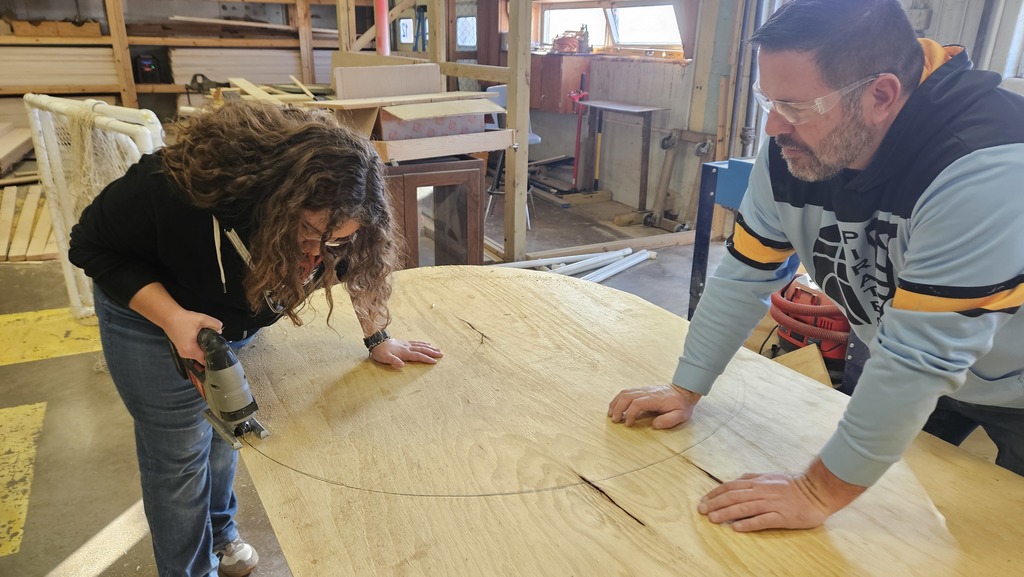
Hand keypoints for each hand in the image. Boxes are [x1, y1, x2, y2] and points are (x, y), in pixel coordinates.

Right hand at [165, 310, 223, 365]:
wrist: (168, 317)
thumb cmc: (183, 319)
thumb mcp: (202, 319)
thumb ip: (214, 324)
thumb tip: (220, 330)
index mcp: (190, 350)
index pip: (205, 361)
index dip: (213, 356)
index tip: (219, 352)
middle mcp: (185, 354)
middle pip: (201, 357)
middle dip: (208, 351)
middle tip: (214, 343)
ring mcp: (182, 352)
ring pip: (197, 354)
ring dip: (202, 348)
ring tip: (207, 340)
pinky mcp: (180, 348)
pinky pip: (192, 350)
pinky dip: (197, 346)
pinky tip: (199, 339)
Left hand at [370, 338, 442, 367]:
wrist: (376, 342)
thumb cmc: (380, 352)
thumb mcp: (385, 358)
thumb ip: (394, 361)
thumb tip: (402, 366)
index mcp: (404, 352)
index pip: (418, 355)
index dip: (426, 358)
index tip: (434, 361)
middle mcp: (407, 347)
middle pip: (422, 349)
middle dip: (432, 352)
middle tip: (441, 354)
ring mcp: (406, 344)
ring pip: (420, 345)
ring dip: (429, 347)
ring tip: (438, 349)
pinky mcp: (405, 343)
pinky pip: (416, 342)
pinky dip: (423, 343)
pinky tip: (427, 344)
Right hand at [607, 384, 700, 428]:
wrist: (683, 391)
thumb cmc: (681, 405)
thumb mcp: (681, 415)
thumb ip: (668, 421)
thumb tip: (654, 425)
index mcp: (655, 399)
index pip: (637, 404)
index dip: (630, 414)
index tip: (628, 424)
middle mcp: (647, 392)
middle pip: (627, 397)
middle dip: (618, 408)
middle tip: (614, 421)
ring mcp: (643, 390)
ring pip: (624, 393)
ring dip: (615, 403)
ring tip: (610, 414)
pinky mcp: (642, 390)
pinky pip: (626, 392)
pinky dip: (618, 399)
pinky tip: (615, 407)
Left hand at [698, 458, 865, 531]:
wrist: (817, 490)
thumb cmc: (794, 484)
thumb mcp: (770, 476)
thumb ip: (753, 478)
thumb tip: (737, 480)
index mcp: (758, 482)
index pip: (731, 486)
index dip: (715, 493)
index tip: (704, 500)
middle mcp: (762, 491)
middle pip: (734, 496)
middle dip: (715, 503)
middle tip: (701, 511)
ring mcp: (772, 504)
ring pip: (744, 507)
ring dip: (726, 513)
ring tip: (713, 519)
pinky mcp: (782, 516)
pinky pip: (763, 520)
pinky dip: (749, 524)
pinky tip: (737, 528)